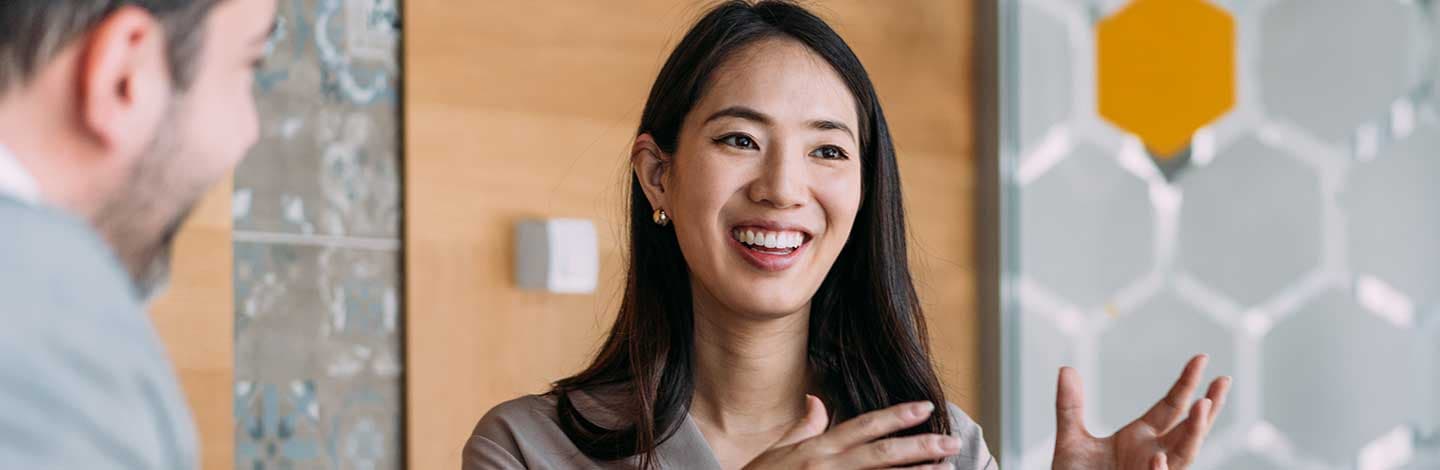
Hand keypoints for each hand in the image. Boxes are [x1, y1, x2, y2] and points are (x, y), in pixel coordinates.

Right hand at [742, 395, 960, 469]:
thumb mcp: (776, 452)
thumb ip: (802, 427)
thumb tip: (818, 401)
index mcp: (816, 449)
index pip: (863, 426)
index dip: (895, 416)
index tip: (925, 407)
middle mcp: (827, 467)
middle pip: (880, 454)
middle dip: (919, 447)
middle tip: (951, 443)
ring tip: (945, 468)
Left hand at [1052, 355, 1231, 469]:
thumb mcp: (1071, 440)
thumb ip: (1070, 407)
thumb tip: (1066, 369)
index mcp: (1141, 438)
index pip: (1171, 406)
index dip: (1186, 383)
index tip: (1201, 357)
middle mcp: (1154, 455)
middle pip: (1190, 428)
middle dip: (1208, 406)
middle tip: (1223, 380)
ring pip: (1183, 455)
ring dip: (1194, 432)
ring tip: (1203, 405)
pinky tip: (1158, 457)